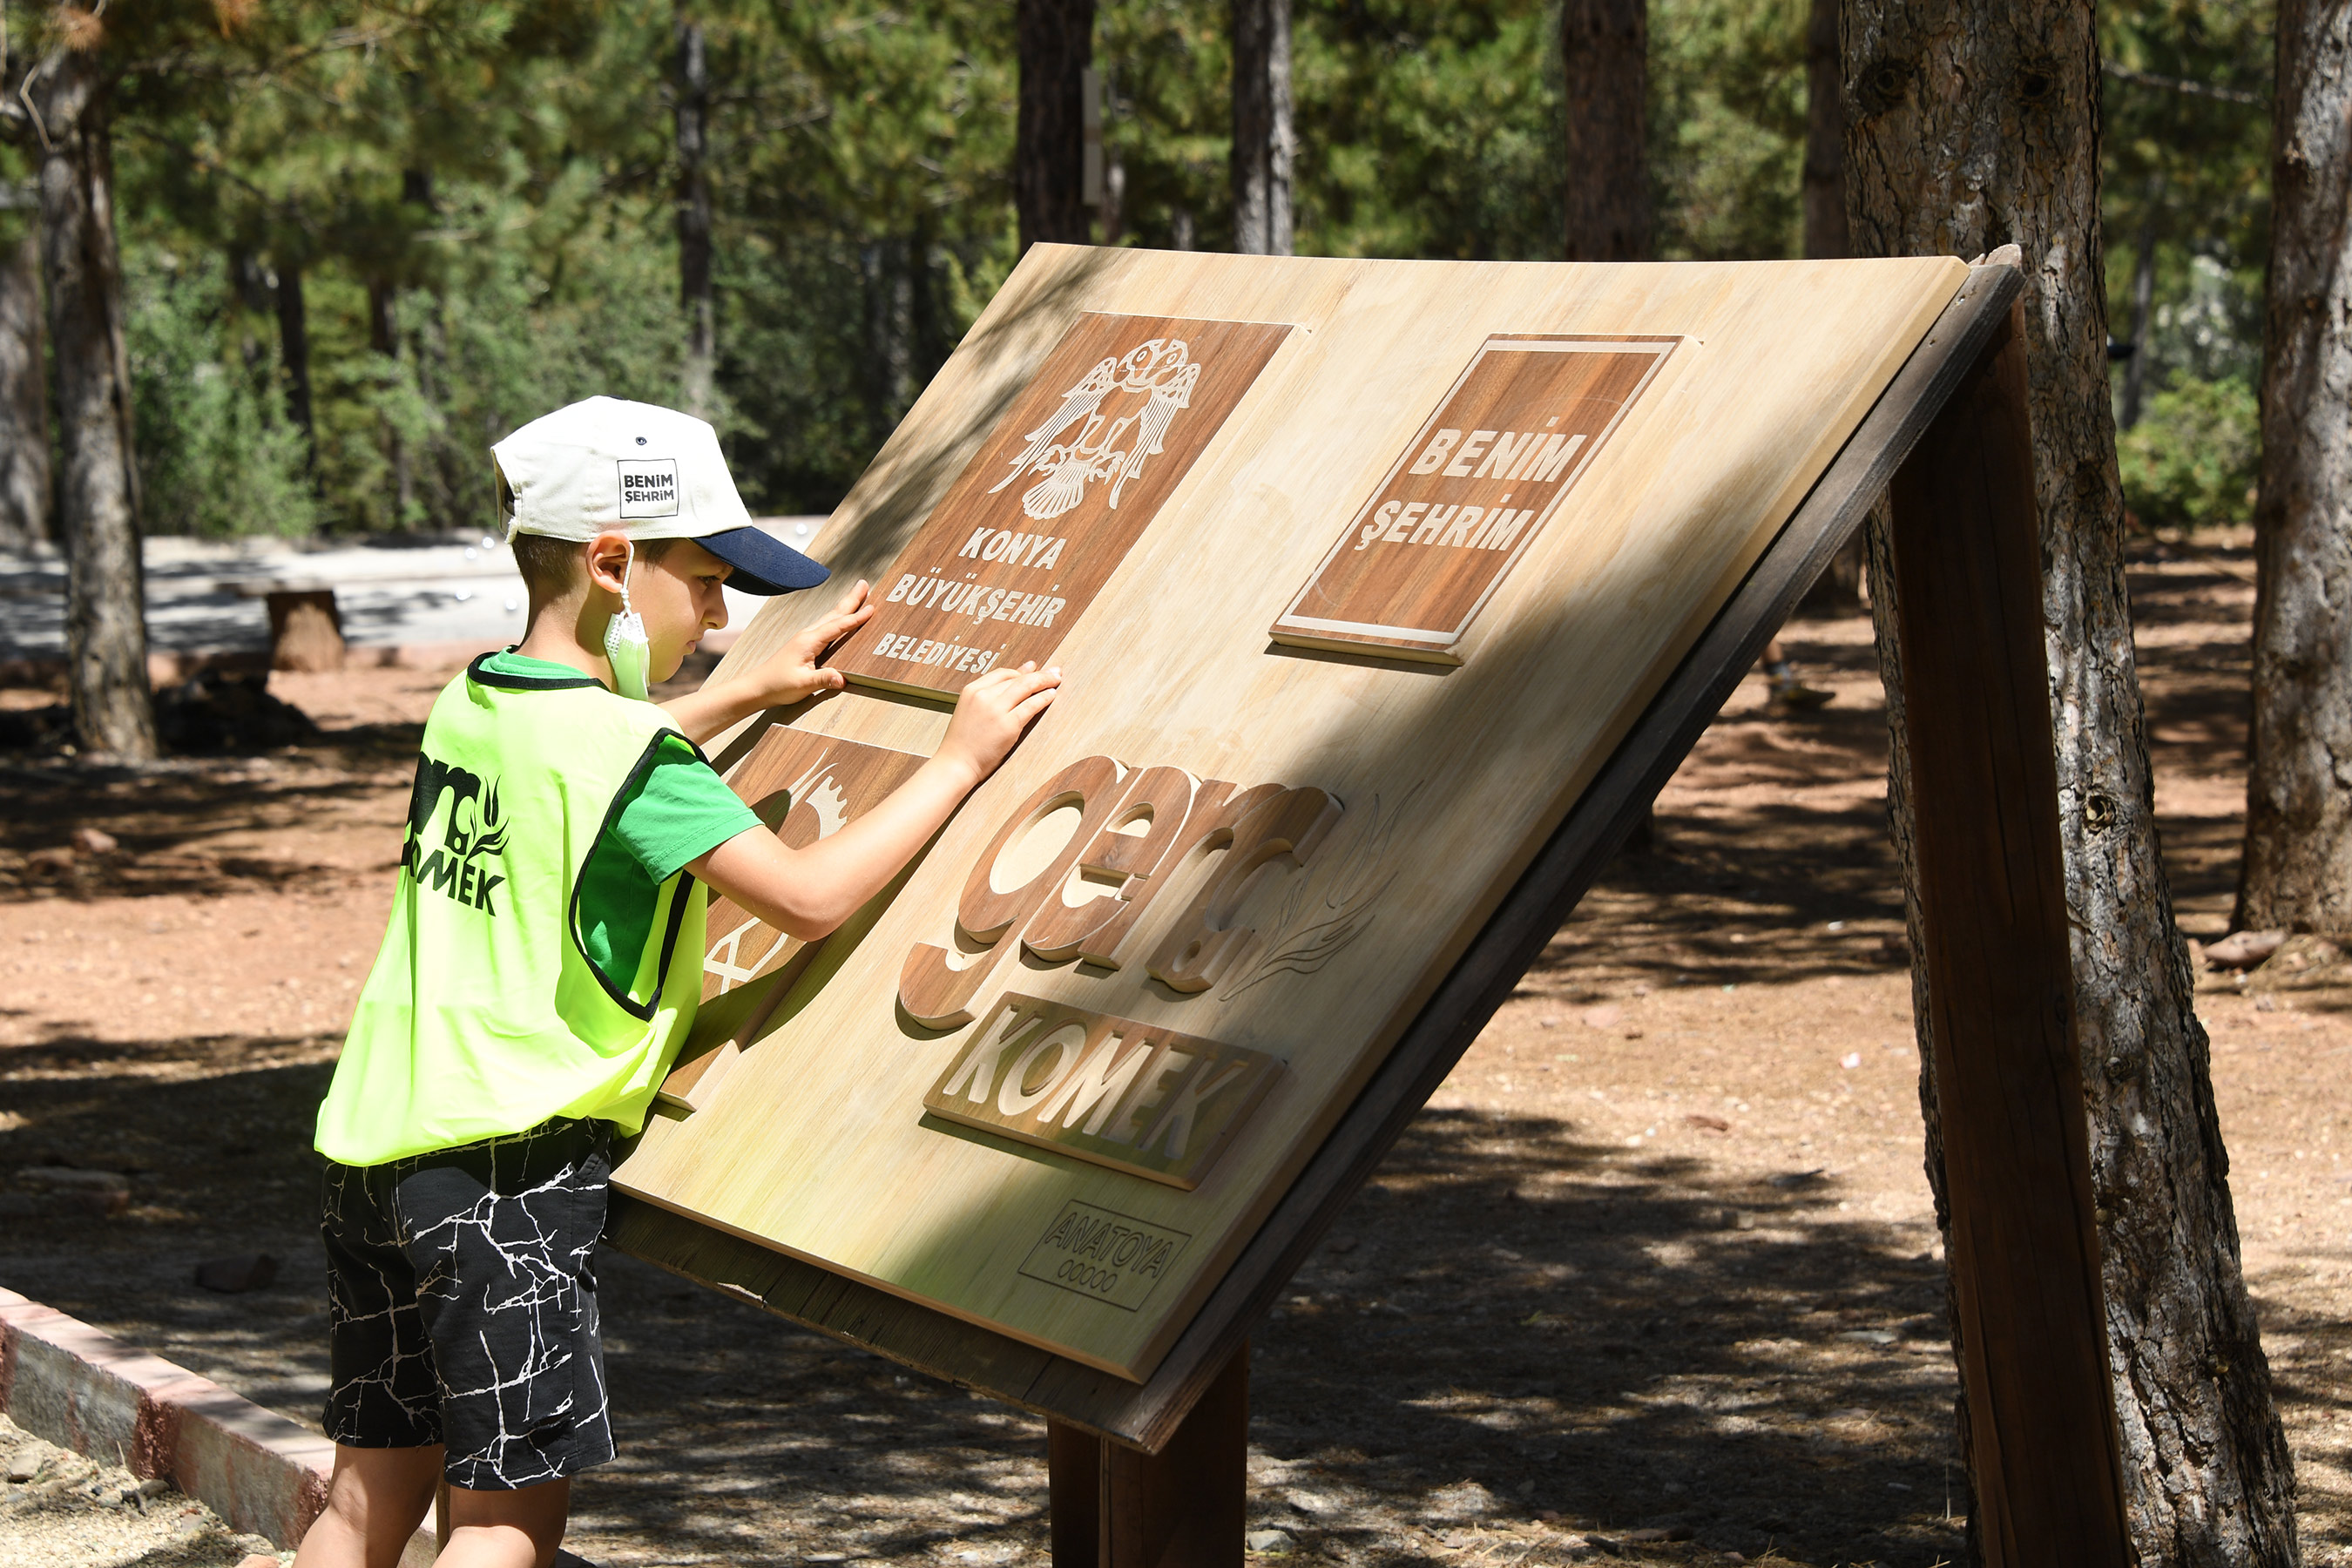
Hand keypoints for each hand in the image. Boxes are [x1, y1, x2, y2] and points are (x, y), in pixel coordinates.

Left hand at [746, 581, 873, 706]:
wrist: (757, 687)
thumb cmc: (778, 684)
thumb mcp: (803, 684)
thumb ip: (823, 679)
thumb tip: (843, 678)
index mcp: (809, 641)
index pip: (837, 626)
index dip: (856, 618)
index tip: (872, 608)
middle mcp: (807, 635)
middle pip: (834, 614)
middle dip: (851, 599)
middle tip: (864, 584)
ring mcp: (805, 638)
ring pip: (830, 617)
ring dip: (845, 606)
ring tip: (858, 596)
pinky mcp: (804, 644)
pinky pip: (826, 626)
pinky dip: (837, 618)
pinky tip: (840, 620)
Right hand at [937, 662, 1061, 783]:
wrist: (956, 764)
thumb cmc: (963, 743)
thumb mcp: (970, 711)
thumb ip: (988, 696)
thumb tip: (1008, 683)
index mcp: (971, 690)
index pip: (1003, 673)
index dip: (1022, 671)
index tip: (1034, 669)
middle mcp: (983, 695)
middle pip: (1017, 678)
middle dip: (1039, 673)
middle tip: (1055, 672)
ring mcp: (996, 709)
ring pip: (1026, 687)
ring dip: (1045, 681)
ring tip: (1057, 680)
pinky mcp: (1008, 724)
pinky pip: (1031, 705)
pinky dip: (1044, 698)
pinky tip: (1051, 696)